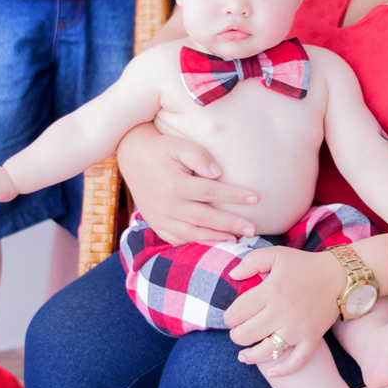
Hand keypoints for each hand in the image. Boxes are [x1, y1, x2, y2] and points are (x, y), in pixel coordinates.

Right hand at [117, 123, 259, 242]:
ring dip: (216, 237)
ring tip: (236, 238)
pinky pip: (176, 239)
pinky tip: (210, 240)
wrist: (131, 156)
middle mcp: (168, 206)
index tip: (256, 198)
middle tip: (253, 229)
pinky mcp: (155, 223)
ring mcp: (160, 218)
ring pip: (192, 234)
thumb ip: (200, 157)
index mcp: (176, 185)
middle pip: (207, 218)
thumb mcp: (179, 145)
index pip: (213, 192)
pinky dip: (194, 242)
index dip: (235, 196)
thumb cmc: (161, 148)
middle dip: (232, 224)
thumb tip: (219, 173)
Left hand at [223, 245, 343, 377]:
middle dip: (236, 336)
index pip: (237, 313)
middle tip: (238, 333)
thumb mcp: (276, 254)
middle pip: (247, 334)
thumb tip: (232, 275)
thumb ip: (251, 261)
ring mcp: (298, 328)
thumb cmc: (304, 265)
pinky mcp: (312, 338)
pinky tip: (272, 373)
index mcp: (271, 290)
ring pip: (267, 352)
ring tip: (243, 356)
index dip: (228, 318)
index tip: (231, 318)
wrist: (339, 277)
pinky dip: (284, 370)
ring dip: (251, 356)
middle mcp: (282, 312)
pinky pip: (297, 361)